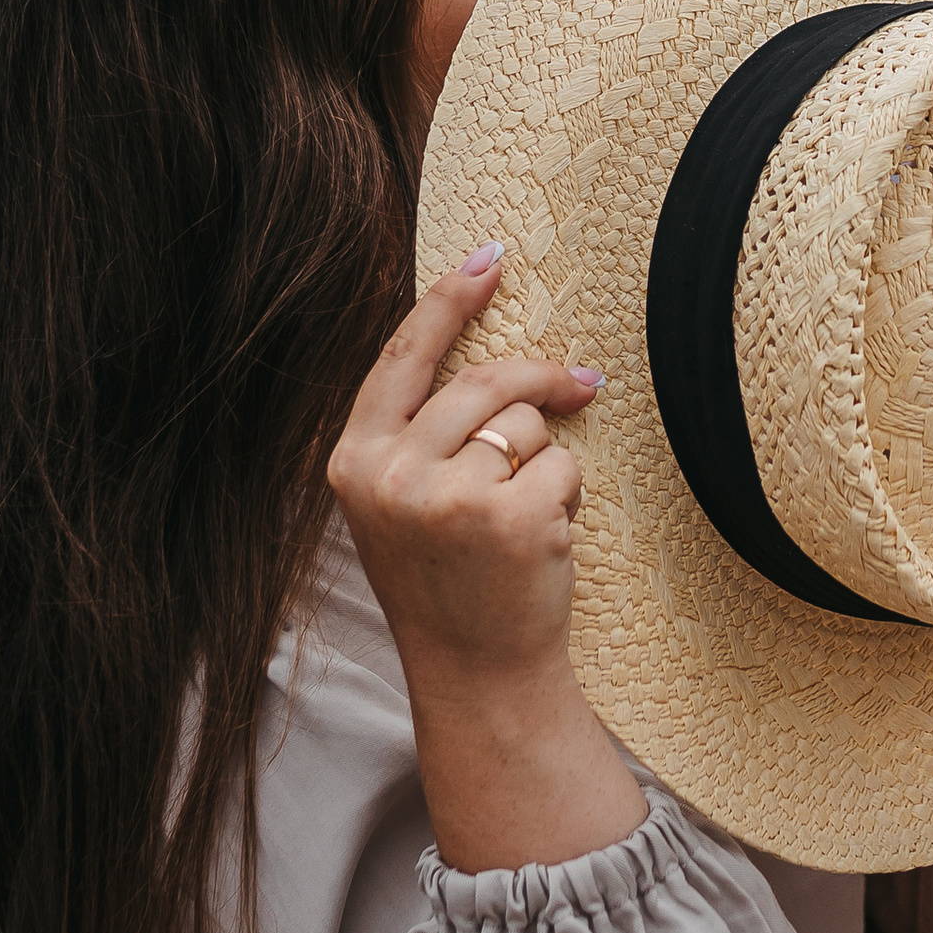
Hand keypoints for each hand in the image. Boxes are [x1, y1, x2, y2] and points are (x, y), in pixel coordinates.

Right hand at [329, 247, 600, 685]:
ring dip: (545, 460)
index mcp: (353, 461)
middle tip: (579, 384)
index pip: (403, 356)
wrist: (478, 676)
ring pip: (527, 424)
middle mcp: (389, 475)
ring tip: (522, 517)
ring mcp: (447, 497)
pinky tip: (542, 541)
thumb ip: (422, 433)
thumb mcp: (402, 503)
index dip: (449, 301)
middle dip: (541, 380)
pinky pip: (562, 466)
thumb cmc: (448, 582)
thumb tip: (495, 353)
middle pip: (485, 381)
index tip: (489, 256)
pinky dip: (567, 496)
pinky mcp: (507, 517)